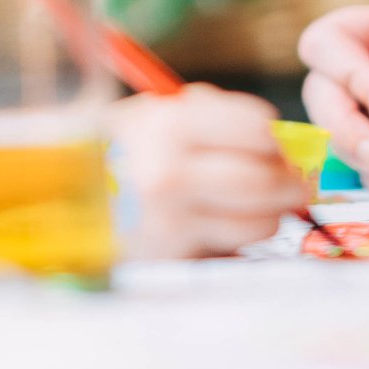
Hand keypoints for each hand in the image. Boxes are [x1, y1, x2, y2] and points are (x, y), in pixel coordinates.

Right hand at [108, 84, 308, 257]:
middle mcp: (169, 173)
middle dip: (290, 183)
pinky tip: (224, 227)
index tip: (275, 145)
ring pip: (261, 222)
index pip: (258, 128)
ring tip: (256, 206)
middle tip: (293, 183)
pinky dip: (242, 239)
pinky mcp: (175, 256)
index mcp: (169, 125)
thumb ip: (217, 117)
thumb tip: (286, 140)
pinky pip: (237, 248)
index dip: (276, 139)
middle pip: (265, 180)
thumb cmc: (131, 150)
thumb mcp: (160, 113)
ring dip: (271, 215)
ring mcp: (171, 221)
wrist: (76, 200)